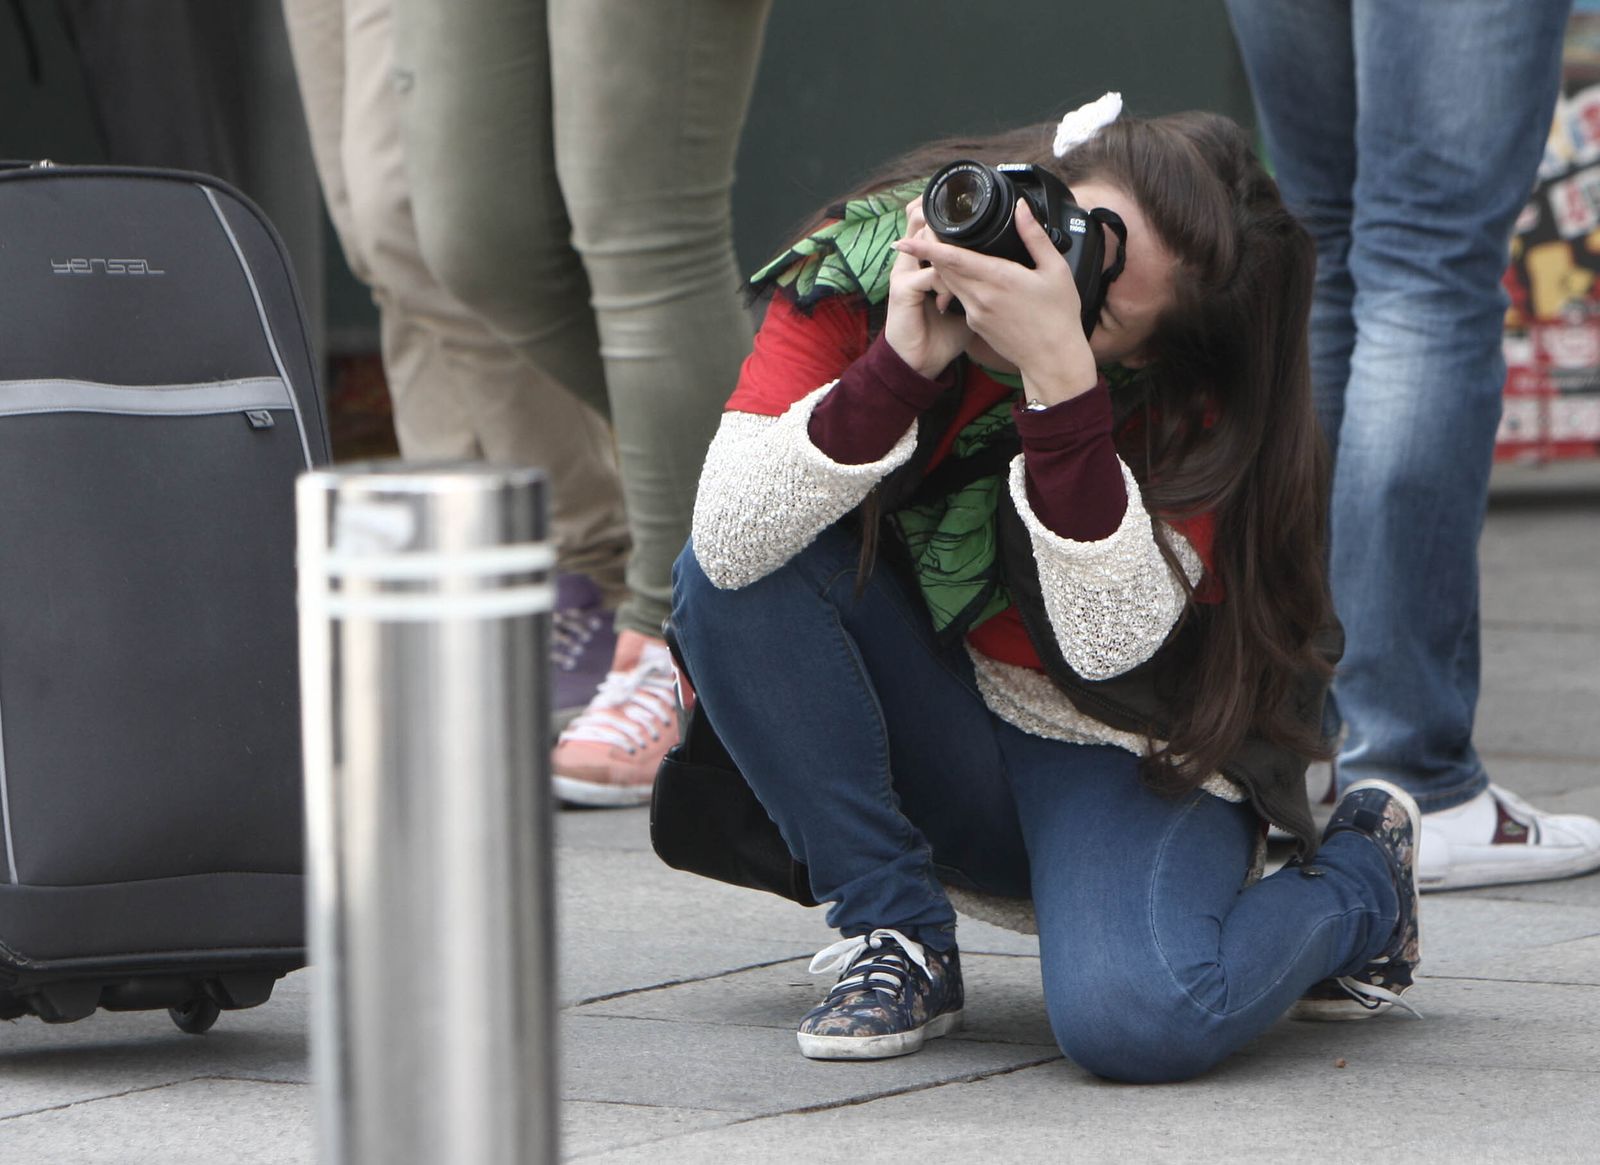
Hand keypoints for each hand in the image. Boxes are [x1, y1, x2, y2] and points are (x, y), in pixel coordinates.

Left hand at [893, 206, 1098, 404]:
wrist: (1052, 359)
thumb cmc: (1058, 314)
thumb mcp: (1055, 269)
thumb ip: (1034, 236)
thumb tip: (1020, 208)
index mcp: (998, 278)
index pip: (953, 259)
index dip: (926, 247)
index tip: (903, 240)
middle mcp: (980, 296)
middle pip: (943, 268)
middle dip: (929, 250)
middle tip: (923, 231)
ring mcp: (975, 312)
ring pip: (948, 282)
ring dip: (940, 266)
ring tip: (936, 247)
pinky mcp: (975, 324)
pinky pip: (959, 297)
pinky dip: (954, 283)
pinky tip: (963, 274)